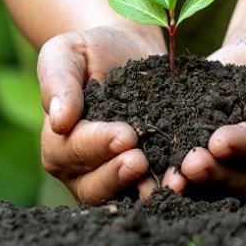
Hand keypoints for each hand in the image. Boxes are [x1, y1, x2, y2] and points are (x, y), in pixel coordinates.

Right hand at [37, 25, 164, 203]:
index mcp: (59, 142)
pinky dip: (169, 184)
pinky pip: (154, 186)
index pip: (73, 150)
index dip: (97, 145)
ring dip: (145, 190)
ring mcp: (114, 175)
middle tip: (141, 161)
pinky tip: (188, 177)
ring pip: (124, 195)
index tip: (125, 135)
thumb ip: (57, 81)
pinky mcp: (146, 173)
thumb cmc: (89, 50)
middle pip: (93, 186)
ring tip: (170, 180)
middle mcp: (82, 169)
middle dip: (117, 175)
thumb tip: (58, 120)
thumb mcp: (65, 53)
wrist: (127, 50)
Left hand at [158, 29, 245, 199]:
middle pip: (244, 181)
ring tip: (172, 177)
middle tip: (189, 165)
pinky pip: (195, 180)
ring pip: (218, 188)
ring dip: (194, 186)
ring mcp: (237, 172)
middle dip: (216, 173)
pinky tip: (156, 174)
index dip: (245, 145)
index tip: (220, 140)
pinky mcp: (211, 164)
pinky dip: (176, 178)